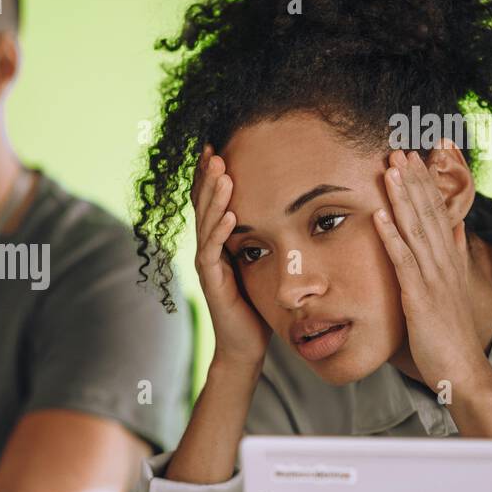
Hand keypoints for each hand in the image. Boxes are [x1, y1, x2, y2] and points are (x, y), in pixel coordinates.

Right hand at [191, 143, 271, 368]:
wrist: (245, 344)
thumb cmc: (256, 305)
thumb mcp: (262, 263)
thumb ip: (264, 238)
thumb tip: (287, 209)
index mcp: (219, 242)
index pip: (212, 202)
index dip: (211, 176)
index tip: (216, 147)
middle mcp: (208, 249)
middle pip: (203, 206)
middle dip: (207, 177)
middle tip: (213, 150)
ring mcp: (208, 265)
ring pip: (206, 224)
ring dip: (213, 197)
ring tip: (221, 172)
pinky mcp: (212, 282)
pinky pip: (212, 252)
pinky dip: (220, 232)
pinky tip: (230, 214)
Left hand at [374, 148, 491, 392]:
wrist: (461, 368)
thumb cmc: (450, 332)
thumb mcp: (451, 287)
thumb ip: (453, 256)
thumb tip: (455, 228)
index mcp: (449, 259)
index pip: (439, 211)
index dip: (429, 182)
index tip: (422, 153)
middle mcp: (443, 262)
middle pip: (429, 212)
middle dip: (415, 179)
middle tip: (403, 148)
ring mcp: (433, 277)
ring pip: (417, 229)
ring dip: (402, 198)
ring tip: (389, 168)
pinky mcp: (420, 295)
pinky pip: (403, 261)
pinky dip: (391, 236)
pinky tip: (378, 216)